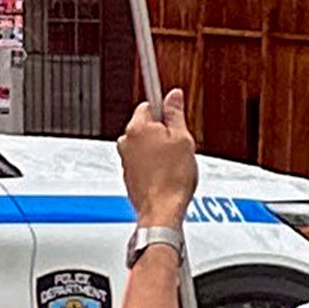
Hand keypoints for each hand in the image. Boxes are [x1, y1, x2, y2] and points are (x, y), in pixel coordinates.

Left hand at [117, 87, 201, 230]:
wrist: (162, 211)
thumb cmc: (172, 178)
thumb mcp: (183, 139)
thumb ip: (176, 114)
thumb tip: (173, 96)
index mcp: (137, 128)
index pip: (149, 104)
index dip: (165, 108)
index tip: (172, 108)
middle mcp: (126, 141)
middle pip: (146, 125)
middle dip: (162, 131)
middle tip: (179, 144)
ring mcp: (125, 159)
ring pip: (144, 144)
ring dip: (157, 149)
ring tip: (174, 162)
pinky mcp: (128, 175)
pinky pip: (142, 161)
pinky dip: (153, 164)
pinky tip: (166, 173)